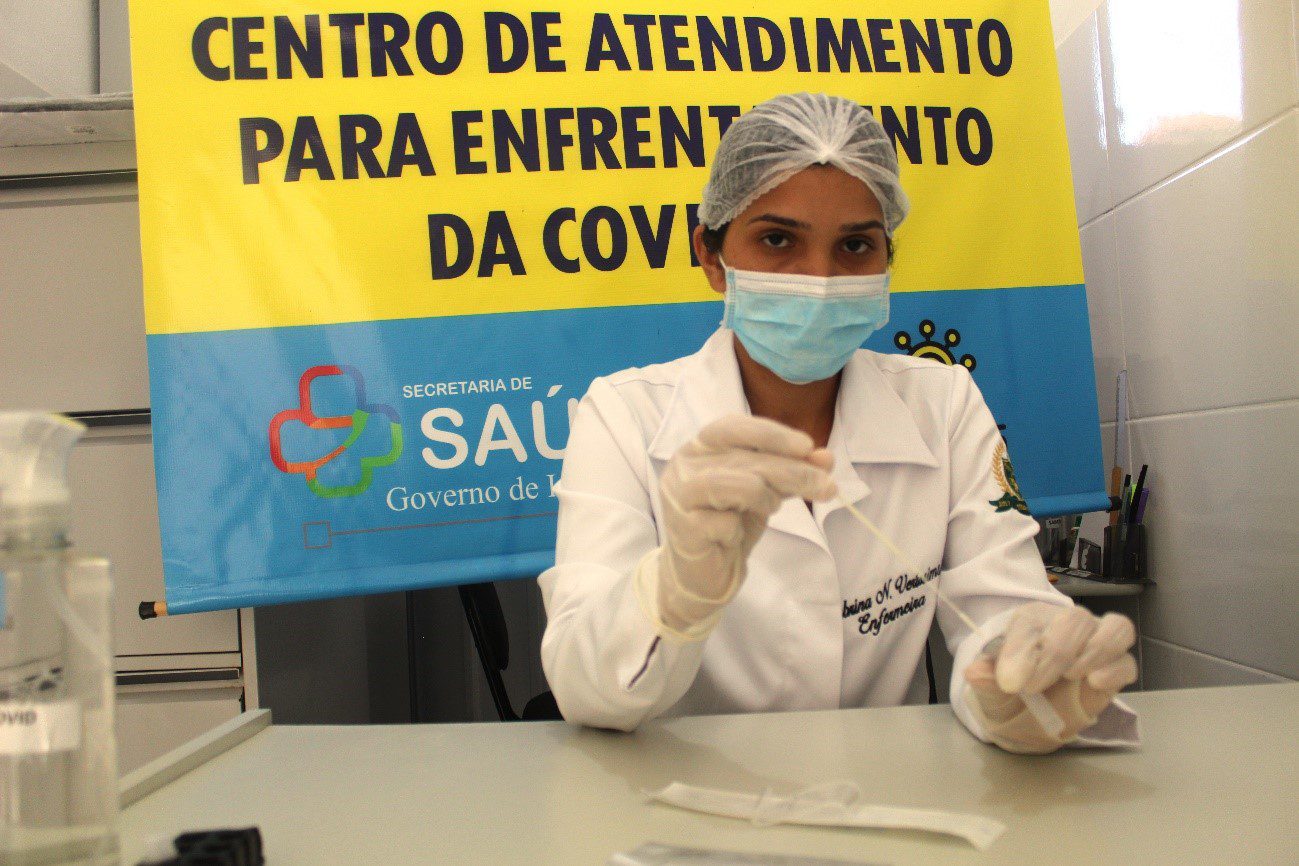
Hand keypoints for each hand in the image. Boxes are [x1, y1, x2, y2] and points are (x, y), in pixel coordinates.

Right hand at [653, 415, 835, 634]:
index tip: (807, 446)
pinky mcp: (683, 528)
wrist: (701, 574)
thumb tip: (825, 457)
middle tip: (827, 487)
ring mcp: (679, 496)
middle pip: (747, 459)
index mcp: (698, 448)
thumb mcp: (764, 492)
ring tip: (770, 509)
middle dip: (793, 471)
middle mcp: (683, 466)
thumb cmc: (728, 525)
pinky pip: (727, 523)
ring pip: (741, 485)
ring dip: (767, 499)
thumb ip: (789, 471)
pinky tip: (733, 537)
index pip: (733, 427)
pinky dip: (739, 531)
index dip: (771, 434)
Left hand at [964, 603, 1136, 752]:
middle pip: (1075, 619)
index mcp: (1032, 622)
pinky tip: (1095, 683)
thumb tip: (974, 671)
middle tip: (1035, 687)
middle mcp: (1068, 625)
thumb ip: (985, 680)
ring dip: (1095, 649)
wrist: (1030, 720)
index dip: (1021, 649)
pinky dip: (1115, 670)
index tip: (1009, 683)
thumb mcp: (991, 691)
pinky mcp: (1117, 669)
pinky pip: (1128, 661)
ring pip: (1115, 627)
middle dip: (1056, 651)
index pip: (1030, 621)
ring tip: (1072, 675)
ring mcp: (1098, 645)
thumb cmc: (1011, 695)